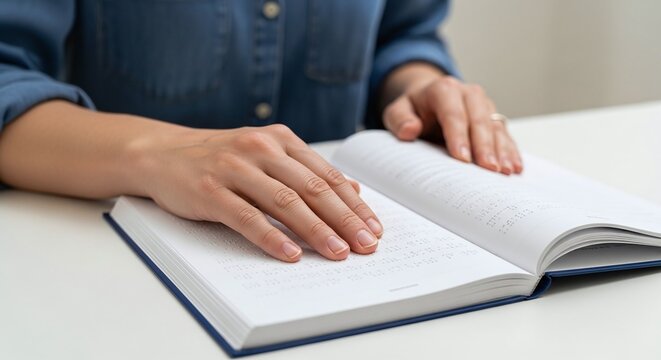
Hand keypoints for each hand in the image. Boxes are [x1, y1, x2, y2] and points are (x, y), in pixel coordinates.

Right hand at [138, 124, 382, 261]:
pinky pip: (246, 217)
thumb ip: (306, 172)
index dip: (354, 205)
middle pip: (313, 189)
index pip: (327, 176)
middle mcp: (261, 149)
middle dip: (345, 220)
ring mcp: (234, 168)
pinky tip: (291, 254)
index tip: (374, 229)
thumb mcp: (266, 156)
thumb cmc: (220, 159)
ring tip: (338, 253)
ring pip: (285, 202)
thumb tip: (353, 192)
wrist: (160, 153)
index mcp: (280, 140)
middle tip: (366, 245)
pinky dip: (271, 237)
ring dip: (316, 230)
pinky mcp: (210, 190)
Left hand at [381, 65, 522, 174]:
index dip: (458, 135)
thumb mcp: (397, 111)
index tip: (462, 157)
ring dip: (501, 150)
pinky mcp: (494, 118)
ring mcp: (484, 105)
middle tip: (489, 168)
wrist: (428, 100)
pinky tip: (515, 167)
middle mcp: (468, 94)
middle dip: (485, 145)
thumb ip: (400, 119)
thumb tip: (410, 130)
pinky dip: (510, 151)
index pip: (453, 113)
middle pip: (479, 120)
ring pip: (496, 127)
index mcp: (444, 89)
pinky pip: (505, 134)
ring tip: (504, 171)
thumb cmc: (413, 109)